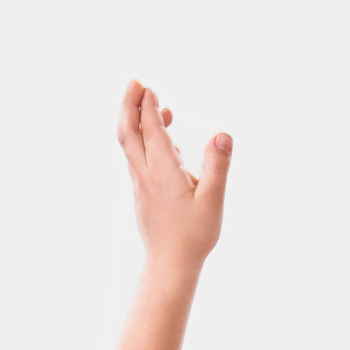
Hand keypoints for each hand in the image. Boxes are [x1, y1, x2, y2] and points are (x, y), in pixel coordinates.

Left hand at [117, 80, 231, 275]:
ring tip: (147, 101)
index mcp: (163, 173)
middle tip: (134, 83)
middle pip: (128, 133)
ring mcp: (141, 185)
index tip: (149, 88)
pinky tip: (159, 137)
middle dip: (128, 105)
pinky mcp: (143, 193)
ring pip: (129, 146)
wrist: (170, 266)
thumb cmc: (193, 236)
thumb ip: (217, 166)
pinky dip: (140, 139)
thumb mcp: (212, 201)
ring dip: (133, 120)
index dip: (148, 107)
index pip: (151, 131)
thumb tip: (222, 135)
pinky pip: (136, 158)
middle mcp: (146, 176)